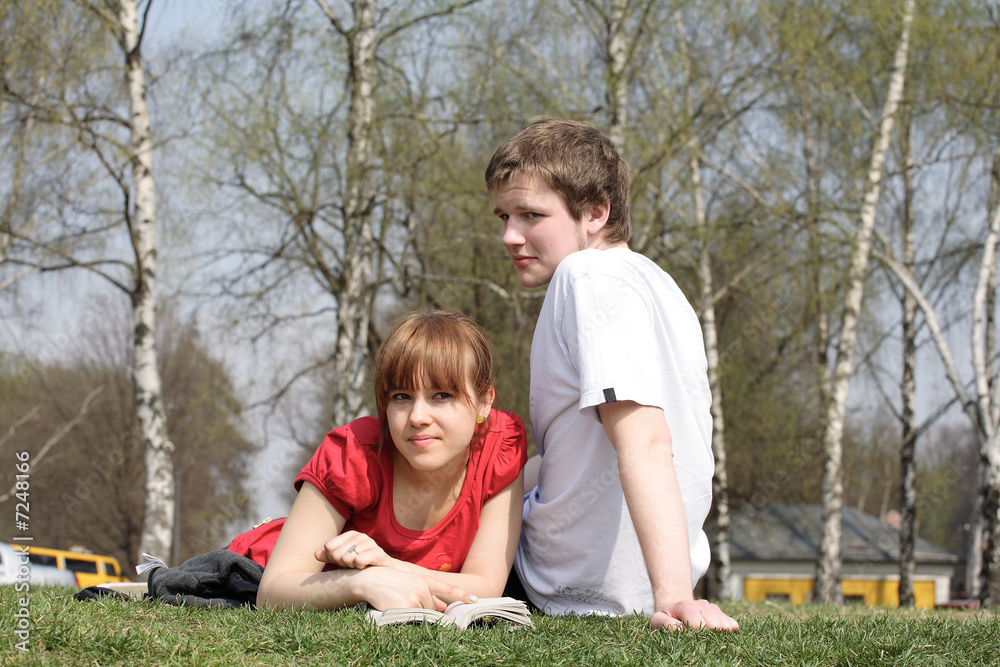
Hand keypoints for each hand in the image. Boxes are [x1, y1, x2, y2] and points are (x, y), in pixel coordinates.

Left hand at [315, 531, 390, 569]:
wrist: (383, 573)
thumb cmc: (361, 564)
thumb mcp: (343, 560)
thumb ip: (329, 556)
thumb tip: (315, 554)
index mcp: (350, 535)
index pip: (329, 546)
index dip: (332, 558)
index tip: (342, 561)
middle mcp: (360, 536)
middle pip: (336, 554)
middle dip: (342, 564)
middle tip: (352, 566)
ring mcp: (370, 543)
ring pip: (347, 558)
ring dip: (351, 567)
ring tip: (360, 567)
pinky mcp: (378, 553)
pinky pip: (359, 561)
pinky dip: (359, 568)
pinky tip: (366, 567)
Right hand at [354, 567, 477, 611]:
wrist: (371, 580)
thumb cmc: (392, 581)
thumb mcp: (412, 583)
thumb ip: (429, 595)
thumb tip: (443, 607)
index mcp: (425, 580)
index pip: (448, 589)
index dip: (462, 595)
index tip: (476, 600)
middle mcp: (422, 588)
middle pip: (432, 609)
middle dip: (423, 609)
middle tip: (407, 601)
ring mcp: (413, 599)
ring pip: (422, 615)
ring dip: (414, 614)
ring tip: (400, 603)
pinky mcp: (404, 609)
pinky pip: (412, 620)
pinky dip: (406, 618)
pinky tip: (396, 608)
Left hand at [650, 599, 738, 631]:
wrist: (677, 612)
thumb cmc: (666, 619)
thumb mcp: (658, 620)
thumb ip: (666, 624)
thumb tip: (681, 629)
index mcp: (686, 605)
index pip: (697, 623)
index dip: (694, 634)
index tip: (688, 637)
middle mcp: (702, 605)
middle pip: (714, 625)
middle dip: (706, 635)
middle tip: (696, 637)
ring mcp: (714, 609)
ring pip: (726, 625)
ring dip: (718, 635)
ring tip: (704, 636)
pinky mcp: (724, 616)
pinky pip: (733, 625)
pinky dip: (728, 633)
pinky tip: (716, 635)